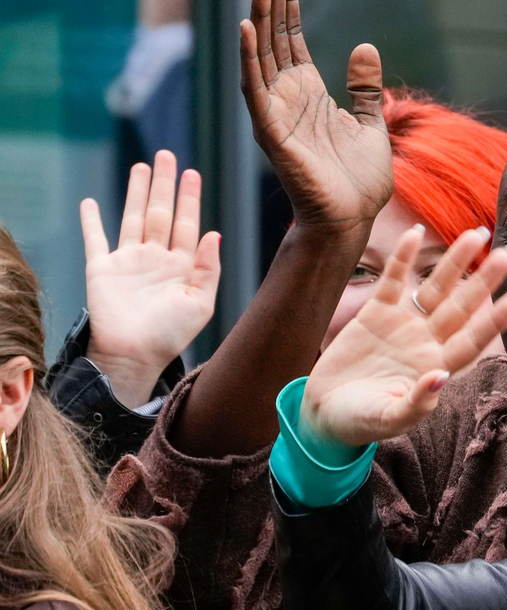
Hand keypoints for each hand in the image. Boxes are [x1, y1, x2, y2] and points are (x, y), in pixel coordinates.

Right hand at [81, 150, 220, 408]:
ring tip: (141, 167)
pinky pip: (95, 239)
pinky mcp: (102, 268)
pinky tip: (90, 202)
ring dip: (136, 192)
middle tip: (166, 155)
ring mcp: (128, 261)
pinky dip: (91, 221)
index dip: (190, 198)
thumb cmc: (170, 335)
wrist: (134, 356)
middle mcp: (155, 258)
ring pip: (133, 217)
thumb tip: (214, 233)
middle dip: (164, 184)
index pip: (187, 223)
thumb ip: (209, 268)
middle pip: (161, 212)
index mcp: (181, 266)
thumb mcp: (201, 303)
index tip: (193, 173)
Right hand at [239, 0, 392, 235]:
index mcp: (310, 95)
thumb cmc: (360, 181)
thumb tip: (365, 48)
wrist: (354, 219)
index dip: (287, 13)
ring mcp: (277, 115)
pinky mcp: (273, 133)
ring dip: (257, 25)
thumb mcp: (371, 124)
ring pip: (260, 60)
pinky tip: (247, 31)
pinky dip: (250, 61)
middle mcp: (288, 100)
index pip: (291, 43)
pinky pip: (256, 91)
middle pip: (272, 43)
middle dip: (269, 10)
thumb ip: (364, 89)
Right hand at [303, 228, 506, 446]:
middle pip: (463, 306)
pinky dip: (403, 258)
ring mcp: (403, 325)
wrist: (325, 412)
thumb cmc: (362, 422)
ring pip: (436, 287)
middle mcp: (427, 342)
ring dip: (455, 261)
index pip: (474, 339)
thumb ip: (417, 403)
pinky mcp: (375, 313)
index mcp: (437, 368)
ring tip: (476, 235)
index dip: (496, 319)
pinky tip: (414, 233)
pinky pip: (393, 280)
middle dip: (485, 281)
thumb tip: (440, 378)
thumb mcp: (389, 419)